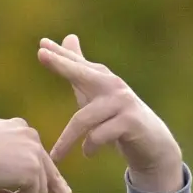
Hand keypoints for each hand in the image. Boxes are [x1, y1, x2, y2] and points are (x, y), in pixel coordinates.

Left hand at [39, 35, 184, 192]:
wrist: (152, 145)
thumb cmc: (117, 118)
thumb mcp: (96, 94)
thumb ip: (81, 70)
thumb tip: (69, 36)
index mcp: (101, 78)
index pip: (76, 64)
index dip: (59, 55)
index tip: (41, 46)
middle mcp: (112, 85)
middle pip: (81, 74)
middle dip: (61, 64)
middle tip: (41, 54)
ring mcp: (123, 102)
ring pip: (84, 119)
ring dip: (67, 140)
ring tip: (55, 156)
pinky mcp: (131, 122)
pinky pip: (99, 135)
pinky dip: (90, 146)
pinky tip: (87, 153)